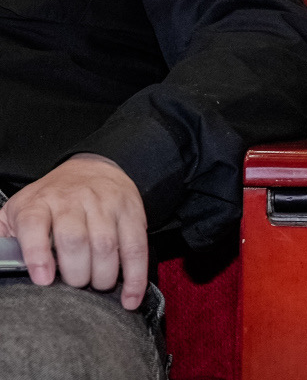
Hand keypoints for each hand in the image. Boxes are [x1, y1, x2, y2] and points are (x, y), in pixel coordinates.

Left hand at [0, 154, 147, 308]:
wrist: (91, 167)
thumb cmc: (50, 200)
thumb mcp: (19, 210)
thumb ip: (4, 238)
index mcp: (39, 203)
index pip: (34, 225)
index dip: (38, 254)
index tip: (44, 279)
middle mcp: (73, 200)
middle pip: (75, 240)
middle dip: (76, 273)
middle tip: (75, 286)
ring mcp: (105, 204)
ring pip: (106, 244)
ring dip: (104, 276)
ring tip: (98, 286)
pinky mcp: (131, 210)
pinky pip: (136, 246)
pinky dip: (135, 275)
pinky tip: (130, 297)